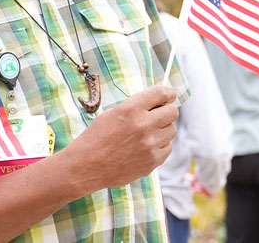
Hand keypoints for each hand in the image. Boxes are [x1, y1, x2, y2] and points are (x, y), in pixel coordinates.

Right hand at [64, 85, 178, 189]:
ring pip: (172, 130)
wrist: (86, 166)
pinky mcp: (153, 160)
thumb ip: (134, 108)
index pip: (161, 94)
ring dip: (162, 130)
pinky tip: (143, 148)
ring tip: (145, 136)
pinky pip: (167, 148)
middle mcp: (143, 125)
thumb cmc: (95, 138)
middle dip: (166, 112)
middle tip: (156, 117)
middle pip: (172, 112)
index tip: (169, 95)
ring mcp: (150, 144)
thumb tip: (157, 104)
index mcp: (130, 109)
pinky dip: (159, 146)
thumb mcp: (110, 115)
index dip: (168, 93)